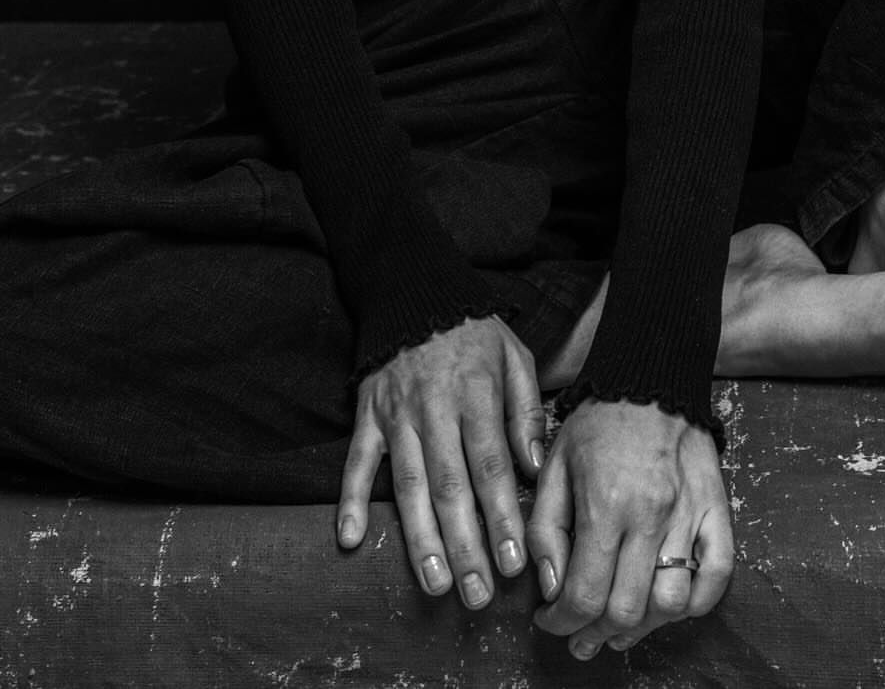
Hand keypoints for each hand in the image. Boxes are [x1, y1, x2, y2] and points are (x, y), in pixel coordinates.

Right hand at [337, 314, 545, 608]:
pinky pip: (356, 461)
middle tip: (478, 594)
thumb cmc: (474, 332)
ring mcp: (396, 415)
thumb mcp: (515, 356)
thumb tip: (535, 468)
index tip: (513, 562)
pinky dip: (350, 499)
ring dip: (420, 539)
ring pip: (407, 484)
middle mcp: (434, 408)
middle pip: (450, 486)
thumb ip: (526, 411)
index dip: (502, 516)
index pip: (491, 465)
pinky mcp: (367, 415)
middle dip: (465, 545)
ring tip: (434, 584)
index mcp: (476, 393)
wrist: (415, 291)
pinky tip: (349, 539)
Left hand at [527, 398, 732, 659]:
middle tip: (580, 636)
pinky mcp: (717, 508)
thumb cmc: (598, 420)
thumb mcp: (555, 465)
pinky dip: (695, 603)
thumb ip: (546, 529)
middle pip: (627, 609)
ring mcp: (690, 514)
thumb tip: (550, 588)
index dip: (561, 622)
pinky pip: (717, 576)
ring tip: (619, 628)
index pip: (585, 594)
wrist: (650, 375)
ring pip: (671, 603)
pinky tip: (668, 605)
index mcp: (605, 503)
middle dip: (595, 635)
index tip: (549, 622)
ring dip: (643, 628)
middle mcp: (651, 515)